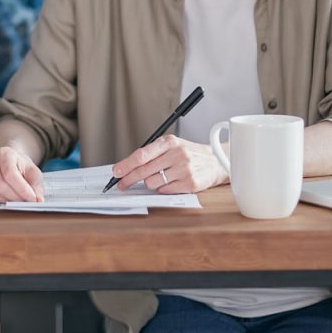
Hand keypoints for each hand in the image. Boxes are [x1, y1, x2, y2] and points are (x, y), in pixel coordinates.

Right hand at [0, 146, 43, 201]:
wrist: (7, 161)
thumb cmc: (20, 167)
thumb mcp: (32, 171)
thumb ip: (36, 185)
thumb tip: (38, 200)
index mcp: (4, 153)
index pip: (10, 173)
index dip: (22, 189)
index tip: (32, 199)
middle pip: (0, 185)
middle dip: (15, 197)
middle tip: (26, 203)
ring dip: (6, 201)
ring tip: (16, 201)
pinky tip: (6, 199)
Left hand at [109, 135, 228, 193]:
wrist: (215, 161)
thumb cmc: (188, 153)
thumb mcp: (171, 146)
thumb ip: (152, 153)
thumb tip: (127, 166)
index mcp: (169, 142)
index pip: (142, 155)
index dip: (126, 165)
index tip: (116, 171)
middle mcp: (177, 154)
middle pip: (144, 170)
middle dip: (129, 179)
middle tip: (122, 183)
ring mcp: (184, 169)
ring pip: (152, 183)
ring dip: (151, 183)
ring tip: (160, 177)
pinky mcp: (190, 184)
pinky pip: (165, 190)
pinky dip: (163, 188)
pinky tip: (170, 182)